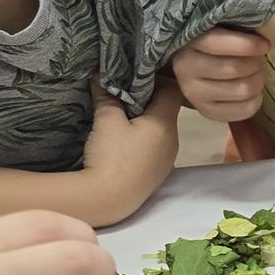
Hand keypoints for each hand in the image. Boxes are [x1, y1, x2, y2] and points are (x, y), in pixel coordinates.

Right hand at [82, 81, 181, 223]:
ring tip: (121, 114)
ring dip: (144, 120)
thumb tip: (100, 74)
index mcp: (166, 123)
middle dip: (148, 98)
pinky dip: (143, 138)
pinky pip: (154, 146)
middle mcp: (174, 140)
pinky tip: (123, 139)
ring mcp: (167, 159)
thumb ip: (106, 95)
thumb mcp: (106, 120)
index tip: (136, 75)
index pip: (173, 90)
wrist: (107, 200)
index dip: (157, 79)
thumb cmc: (111, 156)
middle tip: (124, 90)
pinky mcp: (157, 173)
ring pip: (160, 130)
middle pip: (166, 110)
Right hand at [170, 27, 268, 121]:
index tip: (265, 44)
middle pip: (235, 68)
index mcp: (188, 43)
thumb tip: (261, 29)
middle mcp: (185, 69)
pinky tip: (253, 92)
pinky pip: (244, 110)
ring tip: (255, 74)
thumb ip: (234, 26)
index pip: (217, 43)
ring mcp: (193, 94)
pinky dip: (256, 100)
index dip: (247, 44)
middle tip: (258, 60)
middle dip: (255, 63)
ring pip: (243, 89)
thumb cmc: (217, 43)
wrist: (196, 69)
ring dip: (258, 80)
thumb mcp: (220, 29)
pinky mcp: (206, 112)